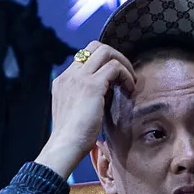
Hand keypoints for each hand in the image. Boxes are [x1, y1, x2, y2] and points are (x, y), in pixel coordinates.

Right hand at [35, 43, 135, 177]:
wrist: (65, 146)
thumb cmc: (72, 139)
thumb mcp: (76, 113)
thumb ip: (85, 99)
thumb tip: (106, 94)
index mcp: (63, 81)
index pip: (85, 58)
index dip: (103, 64)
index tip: (114, 80)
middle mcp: (69, 75)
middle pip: (95, 47)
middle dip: (115, 57)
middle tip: (125, 75)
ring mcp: (79, 78)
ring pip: (106, 52)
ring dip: (123, 64)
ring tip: (130, 82)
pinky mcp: (92, 85)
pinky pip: (115, 67)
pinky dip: (126, 75)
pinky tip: (129, 89)